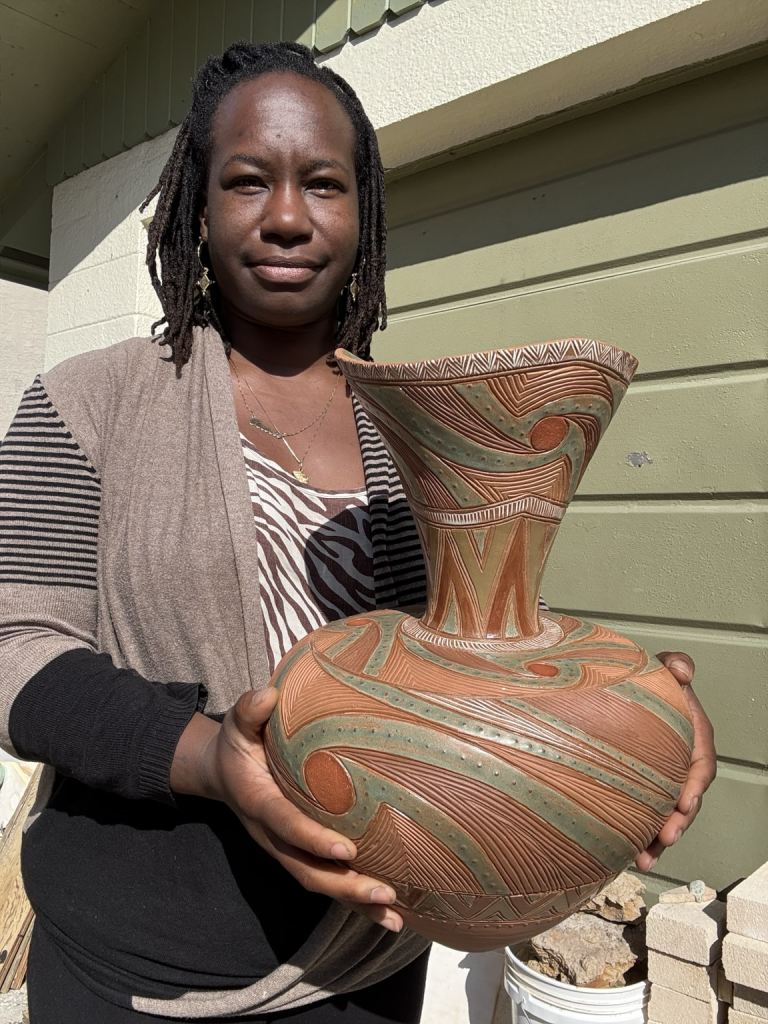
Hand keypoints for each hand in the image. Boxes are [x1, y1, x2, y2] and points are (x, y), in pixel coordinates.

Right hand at [171, 690, 402, 930]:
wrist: (220, 773)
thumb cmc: (238, 745)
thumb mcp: (237, 725)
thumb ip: (249, 710)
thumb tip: (268, 696)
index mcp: (258, 802)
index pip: (287, 825)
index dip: (314, 839)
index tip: (347, 850)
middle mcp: (272, 836)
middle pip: (307, 871)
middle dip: (345, 886)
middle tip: (384, 892)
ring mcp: (286, 850)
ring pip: (320, 884)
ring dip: (356, 903)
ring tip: (395, 917)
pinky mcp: (300, 854)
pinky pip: (328, 881)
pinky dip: (356, 902)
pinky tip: (391, 914)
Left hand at [634, 651, 715, 871]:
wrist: (614, 687)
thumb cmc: (644, 679)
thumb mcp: (658, 667)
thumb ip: (672, 666)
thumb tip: (682, 670)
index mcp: (692, 736)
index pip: (700, 765)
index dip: (694, 787)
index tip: (683, 805)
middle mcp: (681, 761)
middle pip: (687, 798)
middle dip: (679, 822)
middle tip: (666, 837)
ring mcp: (662, 778)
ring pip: (668, 814)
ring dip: (659, 839)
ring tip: (644, 857)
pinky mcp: (642, 787)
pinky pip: (647, 815)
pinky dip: (641, 837)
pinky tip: (629, 855)